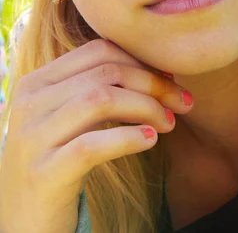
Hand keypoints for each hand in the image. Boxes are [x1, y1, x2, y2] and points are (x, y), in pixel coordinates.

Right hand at [0, 39, 191, 232]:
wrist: (25, 222)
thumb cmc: (61, 160)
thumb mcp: (75, 117)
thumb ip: (103, 88)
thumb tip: (164, 70)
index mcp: (37, 82)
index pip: (99, 51)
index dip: (142, 60)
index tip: (171, 77)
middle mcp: (28, 103)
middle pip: (106, 73)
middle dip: (154, 84)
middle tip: (183, 102)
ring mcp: (31, 138)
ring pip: (101, 100)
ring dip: (147, 108)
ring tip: (169, 123)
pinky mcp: (42, 173)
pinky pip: (92, 145)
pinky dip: (128, 138)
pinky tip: (150, 140)